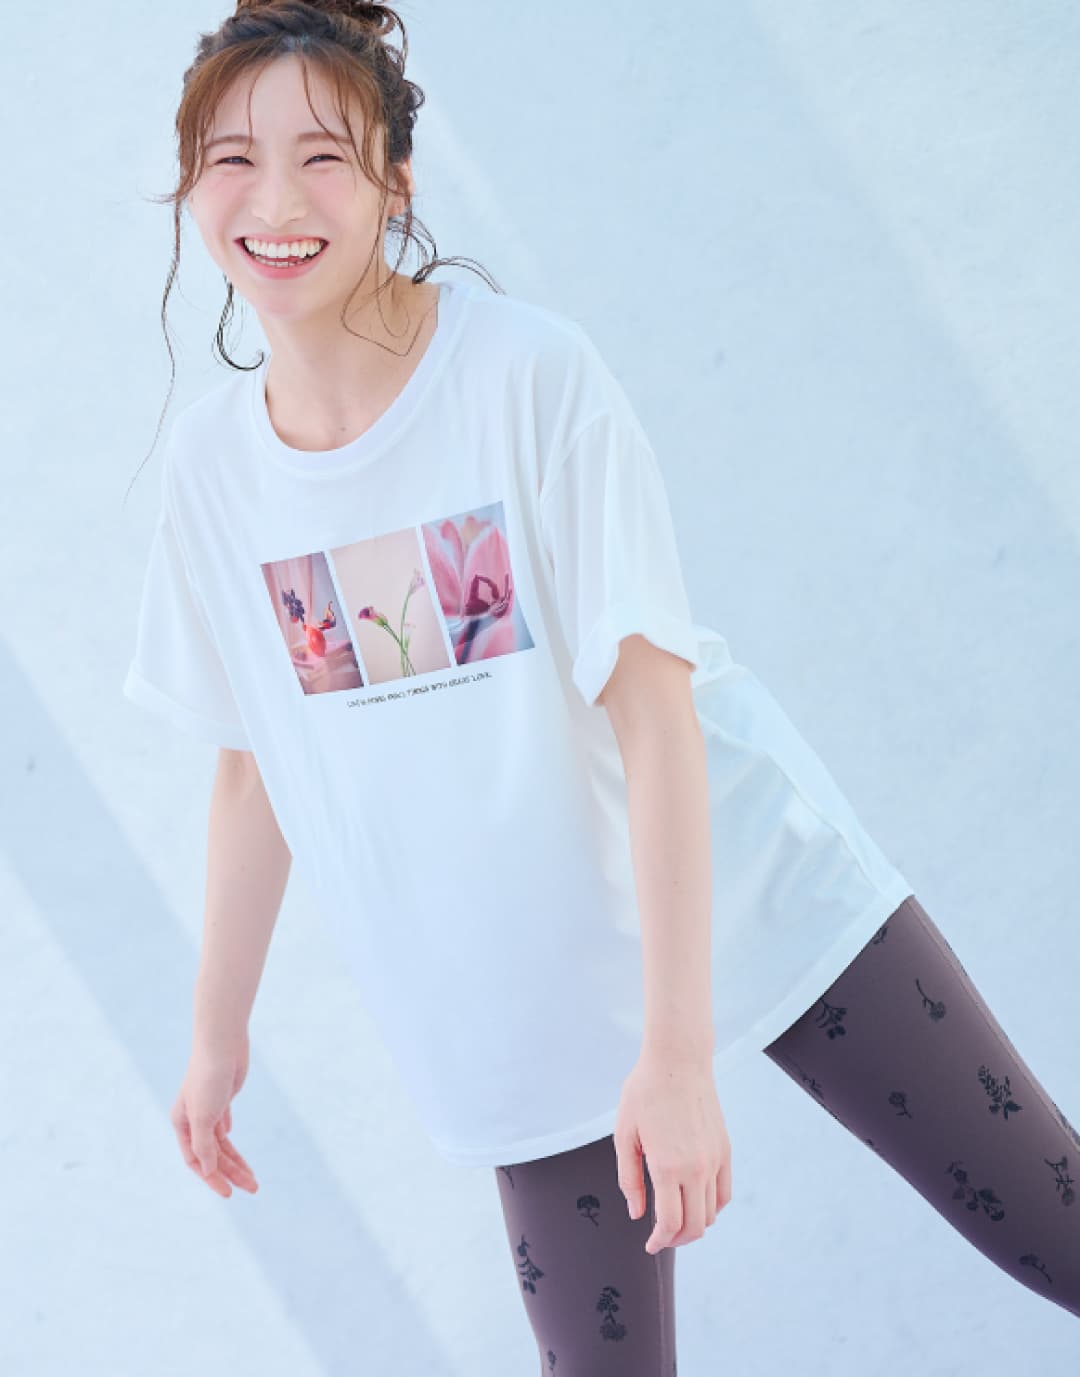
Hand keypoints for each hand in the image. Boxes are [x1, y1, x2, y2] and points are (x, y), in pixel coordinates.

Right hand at [171, 1032, 258, 1198]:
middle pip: (213, 1155)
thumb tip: (208, 1171)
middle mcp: (193, 1119)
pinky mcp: (223, 1099)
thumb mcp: (204, 1116)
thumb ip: (204, 1145)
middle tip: (252, 1188)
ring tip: (253, 1179)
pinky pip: (224, 1126)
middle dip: (231, 1173)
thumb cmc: (209, 1077)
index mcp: (182, 1124)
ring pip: (222, 1144)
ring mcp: (209, 1109)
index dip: (211, 1178)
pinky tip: (234, 1149)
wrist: (223, 1044)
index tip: (229, 1193)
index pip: (196, 1160)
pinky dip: (229, 1141)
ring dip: (236, 1161)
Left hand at [614, 1048, 731, 1253]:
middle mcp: (696, 1168)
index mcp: (668, 1167)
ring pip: (712, 1214)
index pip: (670, 1224)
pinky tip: (696, 1203)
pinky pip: (724, 1192)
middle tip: (660, 1238)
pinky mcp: (725, 1149)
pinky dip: (712, 1207)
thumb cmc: (645, 1092)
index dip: (659, 1242)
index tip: (650, 1245)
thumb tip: (637, 1213)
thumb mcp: (624, 1134)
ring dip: (694, 1225)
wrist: (678, 1060)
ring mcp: (714, 1159)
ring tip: (676, 1221)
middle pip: (695, 1226)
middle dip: (676, 1239)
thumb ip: (630, 1178)